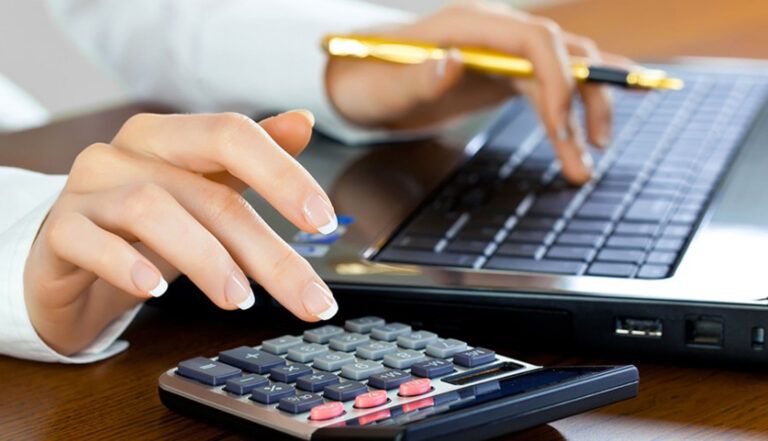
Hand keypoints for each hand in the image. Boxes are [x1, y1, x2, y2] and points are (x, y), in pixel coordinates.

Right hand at [24, 111, 339, 355]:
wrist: (67, 259)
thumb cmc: (142, 226)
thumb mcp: (201, 190)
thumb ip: (249, 160)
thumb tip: (303, 122)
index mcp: (170, 137)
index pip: (233, 135)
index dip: (283, 175)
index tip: (324, 221)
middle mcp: (128, 153)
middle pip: (210, 193)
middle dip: (269, 252)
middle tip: (309, 298)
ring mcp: (88, 189)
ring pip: (154, 210)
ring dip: (207, 260)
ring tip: (239, 299)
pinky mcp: (58, 231)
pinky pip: (91, 240)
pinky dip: (127, 264)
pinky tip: (153, 289)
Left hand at [326, 1, 631, 184]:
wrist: (363, 81)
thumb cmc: (370, 81)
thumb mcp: (386, 87)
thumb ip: (417, 77)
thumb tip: (452, 64)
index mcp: (470, 23)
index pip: (536, 40)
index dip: (559, 79)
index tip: (561, 126)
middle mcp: (495, 31)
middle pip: (563, 53)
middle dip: (585, 100)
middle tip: (591, 149)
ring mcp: (503, 51)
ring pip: (564, 72)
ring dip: (584, 111)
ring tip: (587, 162)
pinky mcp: (505, 72)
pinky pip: (549, 86)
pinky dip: (570, 110)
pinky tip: (587, 133)